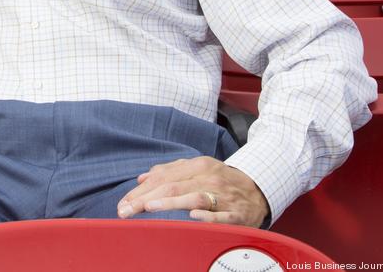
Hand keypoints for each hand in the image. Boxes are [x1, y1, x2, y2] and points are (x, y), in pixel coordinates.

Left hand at [116, 156, 268, 226]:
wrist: (260, 189)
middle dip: (146, 199)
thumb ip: (169, 171)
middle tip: (126, 211)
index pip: (163, 177)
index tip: (122, 203)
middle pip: (173, 186)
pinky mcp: (238, 213)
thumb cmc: (222, 180)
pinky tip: (193, 216)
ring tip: (149, 207)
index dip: (140, 191)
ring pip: (194, 197)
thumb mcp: (197, 169)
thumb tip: (141, 178)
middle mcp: (209, 178)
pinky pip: (222, 215)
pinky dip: (208, 215)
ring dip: (170, 202)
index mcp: (198, 166)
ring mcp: (224, 195)